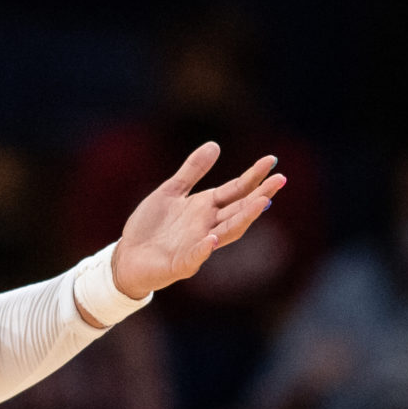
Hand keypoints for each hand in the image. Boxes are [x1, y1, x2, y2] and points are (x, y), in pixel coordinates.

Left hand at [111, 143, 286, 301]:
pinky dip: (204, 248)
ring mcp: (197, 245)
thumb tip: (215, 144)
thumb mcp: (171, 191)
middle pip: (239, 209)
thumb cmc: (151, 226)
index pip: (236, 190)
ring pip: (227, 232)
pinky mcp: (180, 264)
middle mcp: (207, 225)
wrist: (127, 257)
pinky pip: (194, 257)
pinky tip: (212, 238)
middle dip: (260, 195)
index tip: (271, 160)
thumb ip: (192, 171)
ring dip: (244, 218)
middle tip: (280, 180)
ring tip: (261, 202)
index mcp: (205, 207)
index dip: (253, 176)